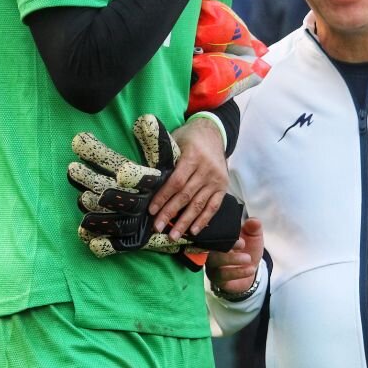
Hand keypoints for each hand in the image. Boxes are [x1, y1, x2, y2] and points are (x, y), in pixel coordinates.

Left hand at [67, 115, 242, 260]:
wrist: (213, 132)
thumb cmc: (188, 138)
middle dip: (170, 213)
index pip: (176, 181)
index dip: (163, 197)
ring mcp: (216, 179)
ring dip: (186, 222)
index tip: (151, 211)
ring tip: (174, 236)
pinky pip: (214, 206)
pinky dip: (204, 220)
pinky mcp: (223, 186)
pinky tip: (194, 231)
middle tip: (158, 228)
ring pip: (199, 204)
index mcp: (193, 156)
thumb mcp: (175, 141)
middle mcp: (206, 169)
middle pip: (186, 195)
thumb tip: (144, 179)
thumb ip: (164, 159)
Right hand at [206, 217, 262, 295]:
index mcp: (217, 236)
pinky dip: (237, 272)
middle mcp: (210, 249)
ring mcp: (211, 264)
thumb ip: (254, 227)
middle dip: (225, 244)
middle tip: (243, 244)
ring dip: (231, 259)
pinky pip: (222, 276)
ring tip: (248, 258)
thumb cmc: (248, 249)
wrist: (251, 270)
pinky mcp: (216, 278)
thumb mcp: (254, 236)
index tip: (241, 237)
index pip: (214, 231)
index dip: (225, 232)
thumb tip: (254, 221)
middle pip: (209, 245)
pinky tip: (250, 269)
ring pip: (214, 261)